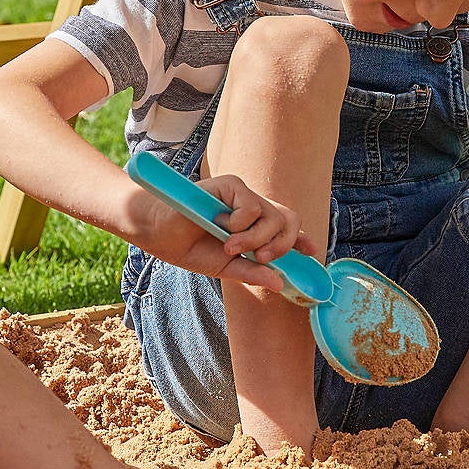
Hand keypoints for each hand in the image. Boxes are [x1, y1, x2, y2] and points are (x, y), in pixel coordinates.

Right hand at [127, 171, 318, 289]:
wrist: (157, 233)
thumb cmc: (189, 247)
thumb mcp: (226, 268)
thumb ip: (252, 273)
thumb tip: (279, 283)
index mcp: (253, 228)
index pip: (286, 229)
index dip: (301, 239)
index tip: (311, 252)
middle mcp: (251, 210)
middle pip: (288, 221)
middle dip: (281, 245)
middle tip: (262, 259)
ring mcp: (241, 196)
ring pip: (272, 215)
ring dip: (255, 239)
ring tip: (230, 246)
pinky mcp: (229, 186)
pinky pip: (252, 206)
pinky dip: (241, 223)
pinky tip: (222, 227)